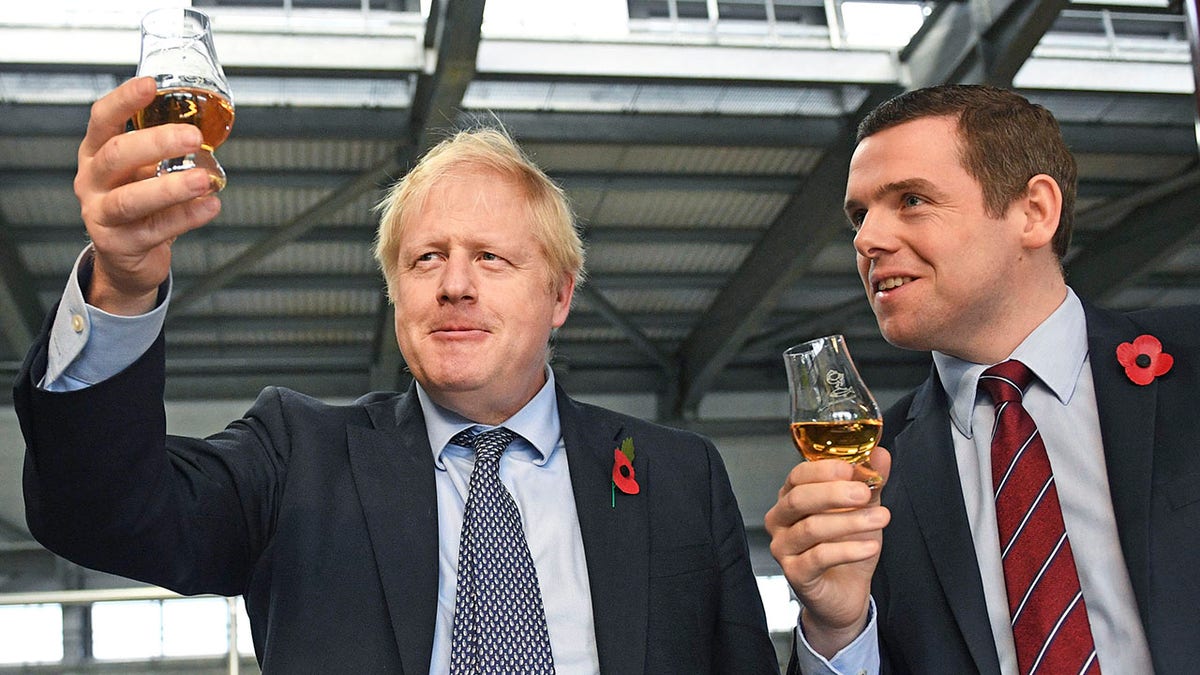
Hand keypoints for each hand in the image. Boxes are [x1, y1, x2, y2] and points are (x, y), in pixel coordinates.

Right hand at [75, 76, 221, 314]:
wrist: (125, 258)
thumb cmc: (138, 205)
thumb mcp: (141, 171)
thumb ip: (162, 151)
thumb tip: (208, 125)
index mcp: (96, 153)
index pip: (102, 120)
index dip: (124, 101)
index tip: (150, 85)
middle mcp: (92, 181)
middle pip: (116, 155)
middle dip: (156, 143)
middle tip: (192, 137)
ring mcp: (101, 214)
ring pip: (131, 199)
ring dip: (170, 188)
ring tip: (202, 179)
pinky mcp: (119, 244)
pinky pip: (155, 229)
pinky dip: (186, 217)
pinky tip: (209, 206)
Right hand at [764, 447, 891, 657]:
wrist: (845, 593)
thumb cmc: (847, 547)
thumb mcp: (863, 510)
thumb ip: (870, 482)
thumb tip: (881, 454)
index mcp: (792, 497)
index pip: (798, 475)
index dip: (824, 470)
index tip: (852, 469)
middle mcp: (781, 520)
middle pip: (798, 499)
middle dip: (834, 493)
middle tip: (864, 492)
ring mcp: (784, 548)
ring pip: (811, 528)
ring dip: (850, 522)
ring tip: (881, 518)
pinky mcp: (795, 573)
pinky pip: (819, 557)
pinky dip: (848, 550)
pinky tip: (870, 546)